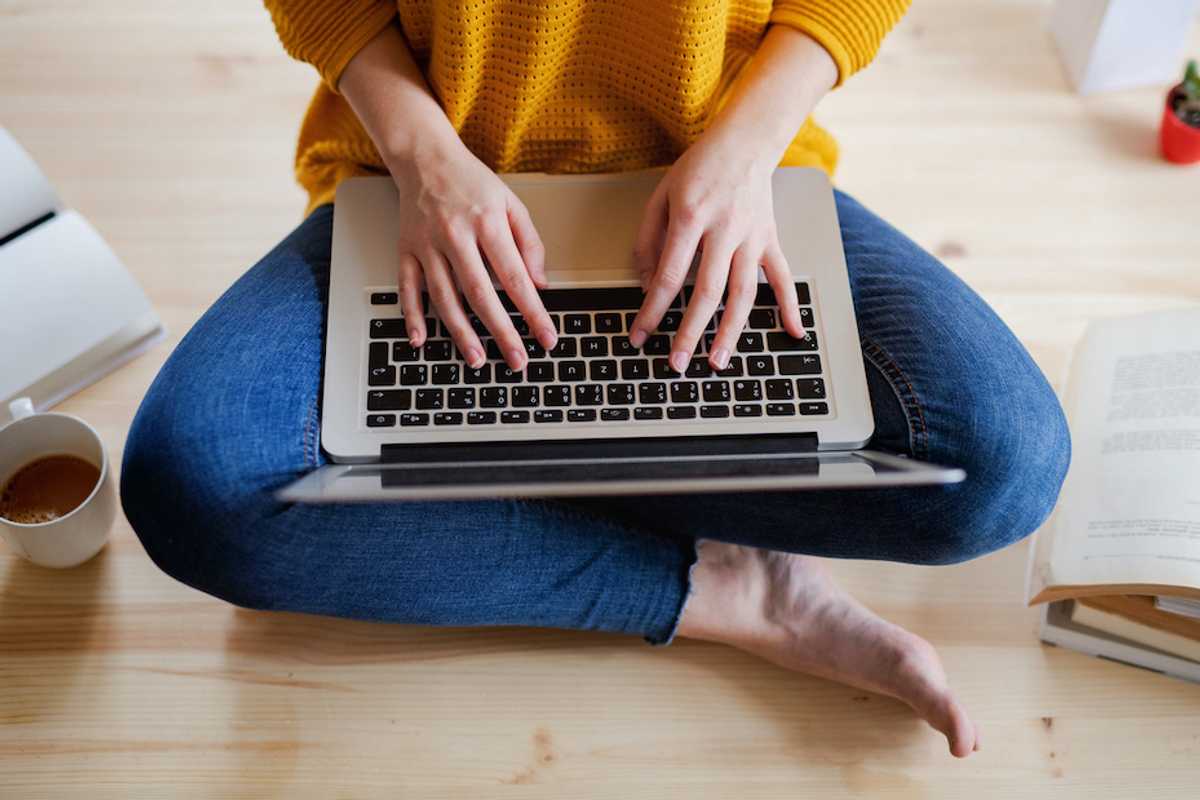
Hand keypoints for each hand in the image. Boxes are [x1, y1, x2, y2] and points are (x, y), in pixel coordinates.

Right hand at [390, 143, 555, 370]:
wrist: (425, 158)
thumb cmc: (472, 182)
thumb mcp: (511, 203)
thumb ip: (530, 243)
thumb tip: (540, 284)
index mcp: (487, 223)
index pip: (515, 277)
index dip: (533, 311)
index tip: (546, 337)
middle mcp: (455, 235)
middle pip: (480, 293)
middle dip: (501, 331)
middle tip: (516, 360)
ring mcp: (427, 244)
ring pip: (444, 296)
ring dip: (460, 332)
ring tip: (477, 359)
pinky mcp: (406, 250)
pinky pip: (407, 288)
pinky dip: (412, 316)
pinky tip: (420, 339)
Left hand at [629, 134, 805, 372]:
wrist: (744, 141)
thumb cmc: (699, 168)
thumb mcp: (660, 196)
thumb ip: (649, 240)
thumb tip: (647, 285)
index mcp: (690, 216)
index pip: (669, 274)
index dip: (652, 309)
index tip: (640, 334)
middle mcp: (724, 229)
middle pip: (708, 291)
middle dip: (690, 332)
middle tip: (677, 363)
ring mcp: (752, 236)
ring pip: (744, 292)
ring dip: (731, 331)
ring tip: (718, 361)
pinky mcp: (771, 239)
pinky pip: (782, 277)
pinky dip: (790, 306)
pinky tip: (791, 333)